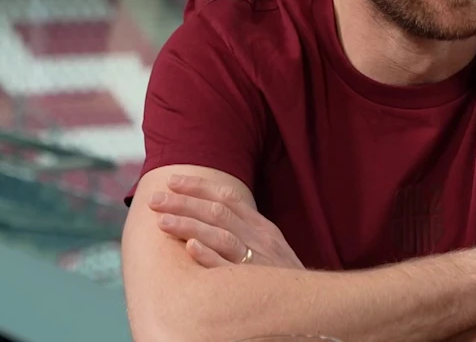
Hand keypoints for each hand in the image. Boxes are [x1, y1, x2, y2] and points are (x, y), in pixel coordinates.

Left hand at [147, 174, 303, 269]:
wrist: (311, 303)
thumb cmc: (281, 276)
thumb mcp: (270, 246)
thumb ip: (245, 230)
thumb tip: (211, 216)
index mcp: (262, 227)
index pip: (228, 198)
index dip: (200, 187)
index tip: (174, 181)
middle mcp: (259, 238)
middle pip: (218, 213)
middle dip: (184, 203)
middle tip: (155, 200)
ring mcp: (256, 260)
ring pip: (220, 235)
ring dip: (190, 225)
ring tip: (162, 221)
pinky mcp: (252, 284)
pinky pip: (227, 268)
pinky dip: (209, 256)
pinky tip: (191, 247)